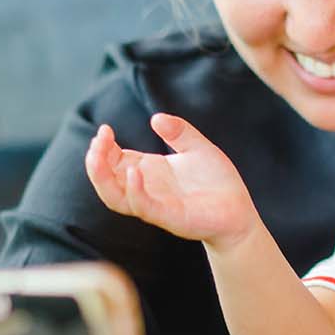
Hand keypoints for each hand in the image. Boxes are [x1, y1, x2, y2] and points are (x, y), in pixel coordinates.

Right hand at [85, 113, 257, 246]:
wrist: (239, 211)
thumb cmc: (217, 181)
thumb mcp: (198, 148)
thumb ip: (179, 131)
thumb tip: (156, 118)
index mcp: (148, 171)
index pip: (113, 161)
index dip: (102, 147)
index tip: (104, 129)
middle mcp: (146, 189)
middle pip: (106, 180)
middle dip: (95, 161)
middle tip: (98, 140)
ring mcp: (155, 205)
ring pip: (115, 198)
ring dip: (103, 178)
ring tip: (100, 155)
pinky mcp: (169, 217)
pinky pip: (144, 206)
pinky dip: (134, 191)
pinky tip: (135, 172)